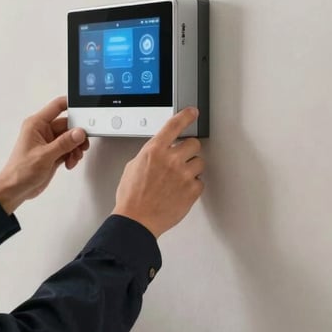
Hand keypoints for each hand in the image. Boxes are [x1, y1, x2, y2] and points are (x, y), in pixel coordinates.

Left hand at [0, 96, 89, 214]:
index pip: (57, 106)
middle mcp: (42, 131)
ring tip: (74, 157)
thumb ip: (64, 143)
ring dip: (75, 147)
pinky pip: (68, 149)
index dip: (72, 105)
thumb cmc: (20, 171)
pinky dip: (72, 155)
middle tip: (82, 144)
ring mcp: (48, 142)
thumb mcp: (44, 155)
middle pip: (68, 124)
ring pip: (70, 138)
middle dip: (78, 135)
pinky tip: (70, 163)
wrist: (15, 190)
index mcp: (36, 124)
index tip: (85, 111)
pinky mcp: (53, 153)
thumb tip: (79, 132)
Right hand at [112, 107, 204, 237]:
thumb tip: (158, 153)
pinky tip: (180, 191)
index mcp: (154, 151)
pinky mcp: (192, 190)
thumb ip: (149, 155)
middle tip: (181, 160)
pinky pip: (200, 181)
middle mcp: (170, 160)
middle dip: (188, 150)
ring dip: (192, 168)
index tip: (192, 112)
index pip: (174, 125)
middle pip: (193, 143)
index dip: (186, 116)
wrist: (136, 220)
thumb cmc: (131, 197)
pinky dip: (193, 186)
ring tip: (178, 179)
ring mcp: (183, 175)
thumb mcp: (133, 167)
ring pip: (200, 162)